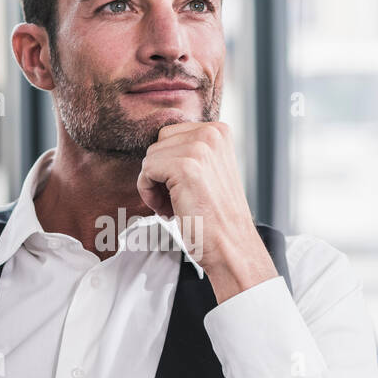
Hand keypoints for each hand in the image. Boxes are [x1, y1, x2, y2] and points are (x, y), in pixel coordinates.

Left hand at [136, 121, 277, 302]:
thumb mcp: (208, 171)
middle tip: (174, 200)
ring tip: (173, 207)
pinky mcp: (185, 166)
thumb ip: (188, 153)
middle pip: (158, 143)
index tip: (182, 189)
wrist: (231, 246)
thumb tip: (153, 150)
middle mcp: (211, 133)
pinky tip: (168, 210)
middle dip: (159, 172)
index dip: (168, 165)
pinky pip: (146, 171)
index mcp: (219, 131)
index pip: (170, 136)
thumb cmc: (215, 217)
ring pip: (150, 157)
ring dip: (154, 185)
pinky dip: (148, 193)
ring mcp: (199, 148)